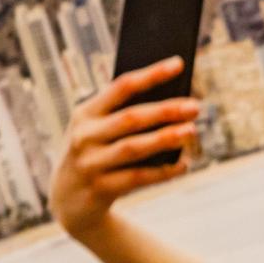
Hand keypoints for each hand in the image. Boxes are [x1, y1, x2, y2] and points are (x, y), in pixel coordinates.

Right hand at [49, 57, 199, 238]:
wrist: (68, 198)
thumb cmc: (96, 153)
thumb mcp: (100, 131)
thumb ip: (126, 116)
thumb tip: (175, 102)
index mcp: (85, 113)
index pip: (121, 87)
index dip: (151, 74)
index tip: (179, 63)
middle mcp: (84, 135)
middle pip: (131, 118)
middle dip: (165, 110)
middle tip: (195, 106)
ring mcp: (90, 163)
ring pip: (134, 147)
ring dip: (166, 138)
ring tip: (192, 131)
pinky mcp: (100, 188)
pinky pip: (138, 178)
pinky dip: (163, 171)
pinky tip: (184, 164)